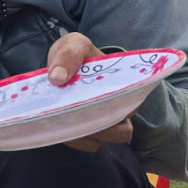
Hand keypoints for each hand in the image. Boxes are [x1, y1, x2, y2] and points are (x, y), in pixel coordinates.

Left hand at [47, 33, 134, 151]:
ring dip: (81, 136)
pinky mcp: (84, 131)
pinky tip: (57, 125)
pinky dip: (70, 138)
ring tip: (62, 120)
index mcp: (126, 88)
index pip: (130, 108)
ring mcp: (102, 122)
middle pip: (120, 133)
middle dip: (98, 129)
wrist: (63, 62)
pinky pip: (83, 144)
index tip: (91, 102)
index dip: (115, 112)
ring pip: (100, 142)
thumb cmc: (77, 54)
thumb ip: (69, 54)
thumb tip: (57, 77)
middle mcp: (119, 109)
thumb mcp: (74, 44)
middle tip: (73, 115)